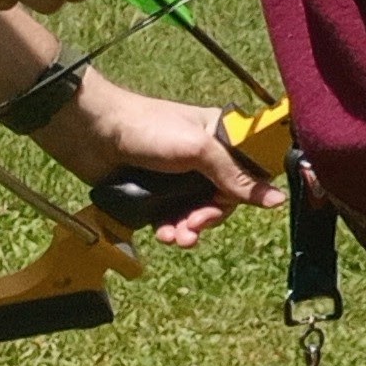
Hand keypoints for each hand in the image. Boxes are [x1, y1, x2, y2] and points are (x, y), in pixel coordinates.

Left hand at [33, 79, 284, 247]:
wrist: (90, 134)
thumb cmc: (147, 128)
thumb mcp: (198, 150)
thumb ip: (235, 176)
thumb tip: (276, 199)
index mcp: (222, 137)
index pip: (249, 173)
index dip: (244, 194)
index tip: (226, 205)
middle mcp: (205, 158)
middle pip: (224, 199)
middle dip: (210, 216)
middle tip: (195, 224)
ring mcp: (180, 178)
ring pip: (198, 212)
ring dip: (190, 229)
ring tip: (176, 236)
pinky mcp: (156, 194)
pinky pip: (173, 218)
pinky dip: (171, 229)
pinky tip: (164, 233)